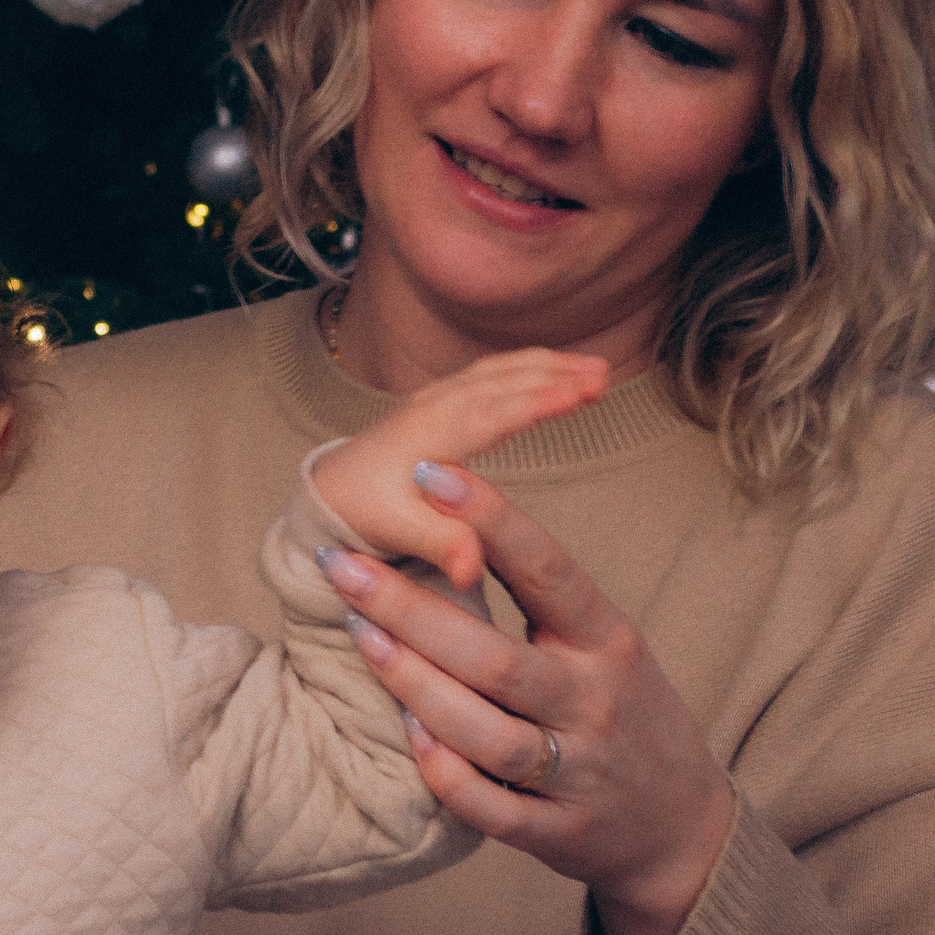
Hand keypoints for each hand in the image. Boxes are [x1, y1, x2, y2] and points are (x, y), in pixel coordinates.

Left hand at [313, 349, 607, 589]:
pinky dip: (529, 366)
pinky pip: (493, 373)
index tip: (579, 393)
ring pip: (499, 371)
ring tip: (597, 369)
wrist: (331, 492)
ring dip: (547, 365)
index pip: (489, 414)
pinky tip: (560, 369)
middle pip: (501, 383)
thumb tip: (469, 570)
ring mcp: (438, 398)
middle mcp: (433, 408)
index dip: (535, 402)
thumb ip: (439, 544)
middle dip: (553, 376)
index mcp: (427, 439)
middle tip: (604, 378)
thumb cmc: (365, 514)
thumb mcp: (397, 534)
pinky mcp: (444, 399)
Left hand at [317, 468, 734, 934]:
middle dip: (411, 610)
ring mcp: (581, 772)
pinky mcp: (560, 833)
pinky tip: (406, 733)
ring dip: (414, 686)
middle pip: (495, 656)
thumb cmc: (621, 711)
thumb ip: (542, 596)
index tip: (428, 473)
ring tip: (359, 635)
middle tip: (342, 568)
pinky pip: (490, 808)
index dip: (490, 519)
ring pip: (486, 732)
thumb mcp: (602, 644)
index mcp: (609, 640)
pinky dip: (445, 773)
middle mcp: (597, 702)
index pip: (549, 569)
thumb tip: (449, 518)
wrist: (683, 828)